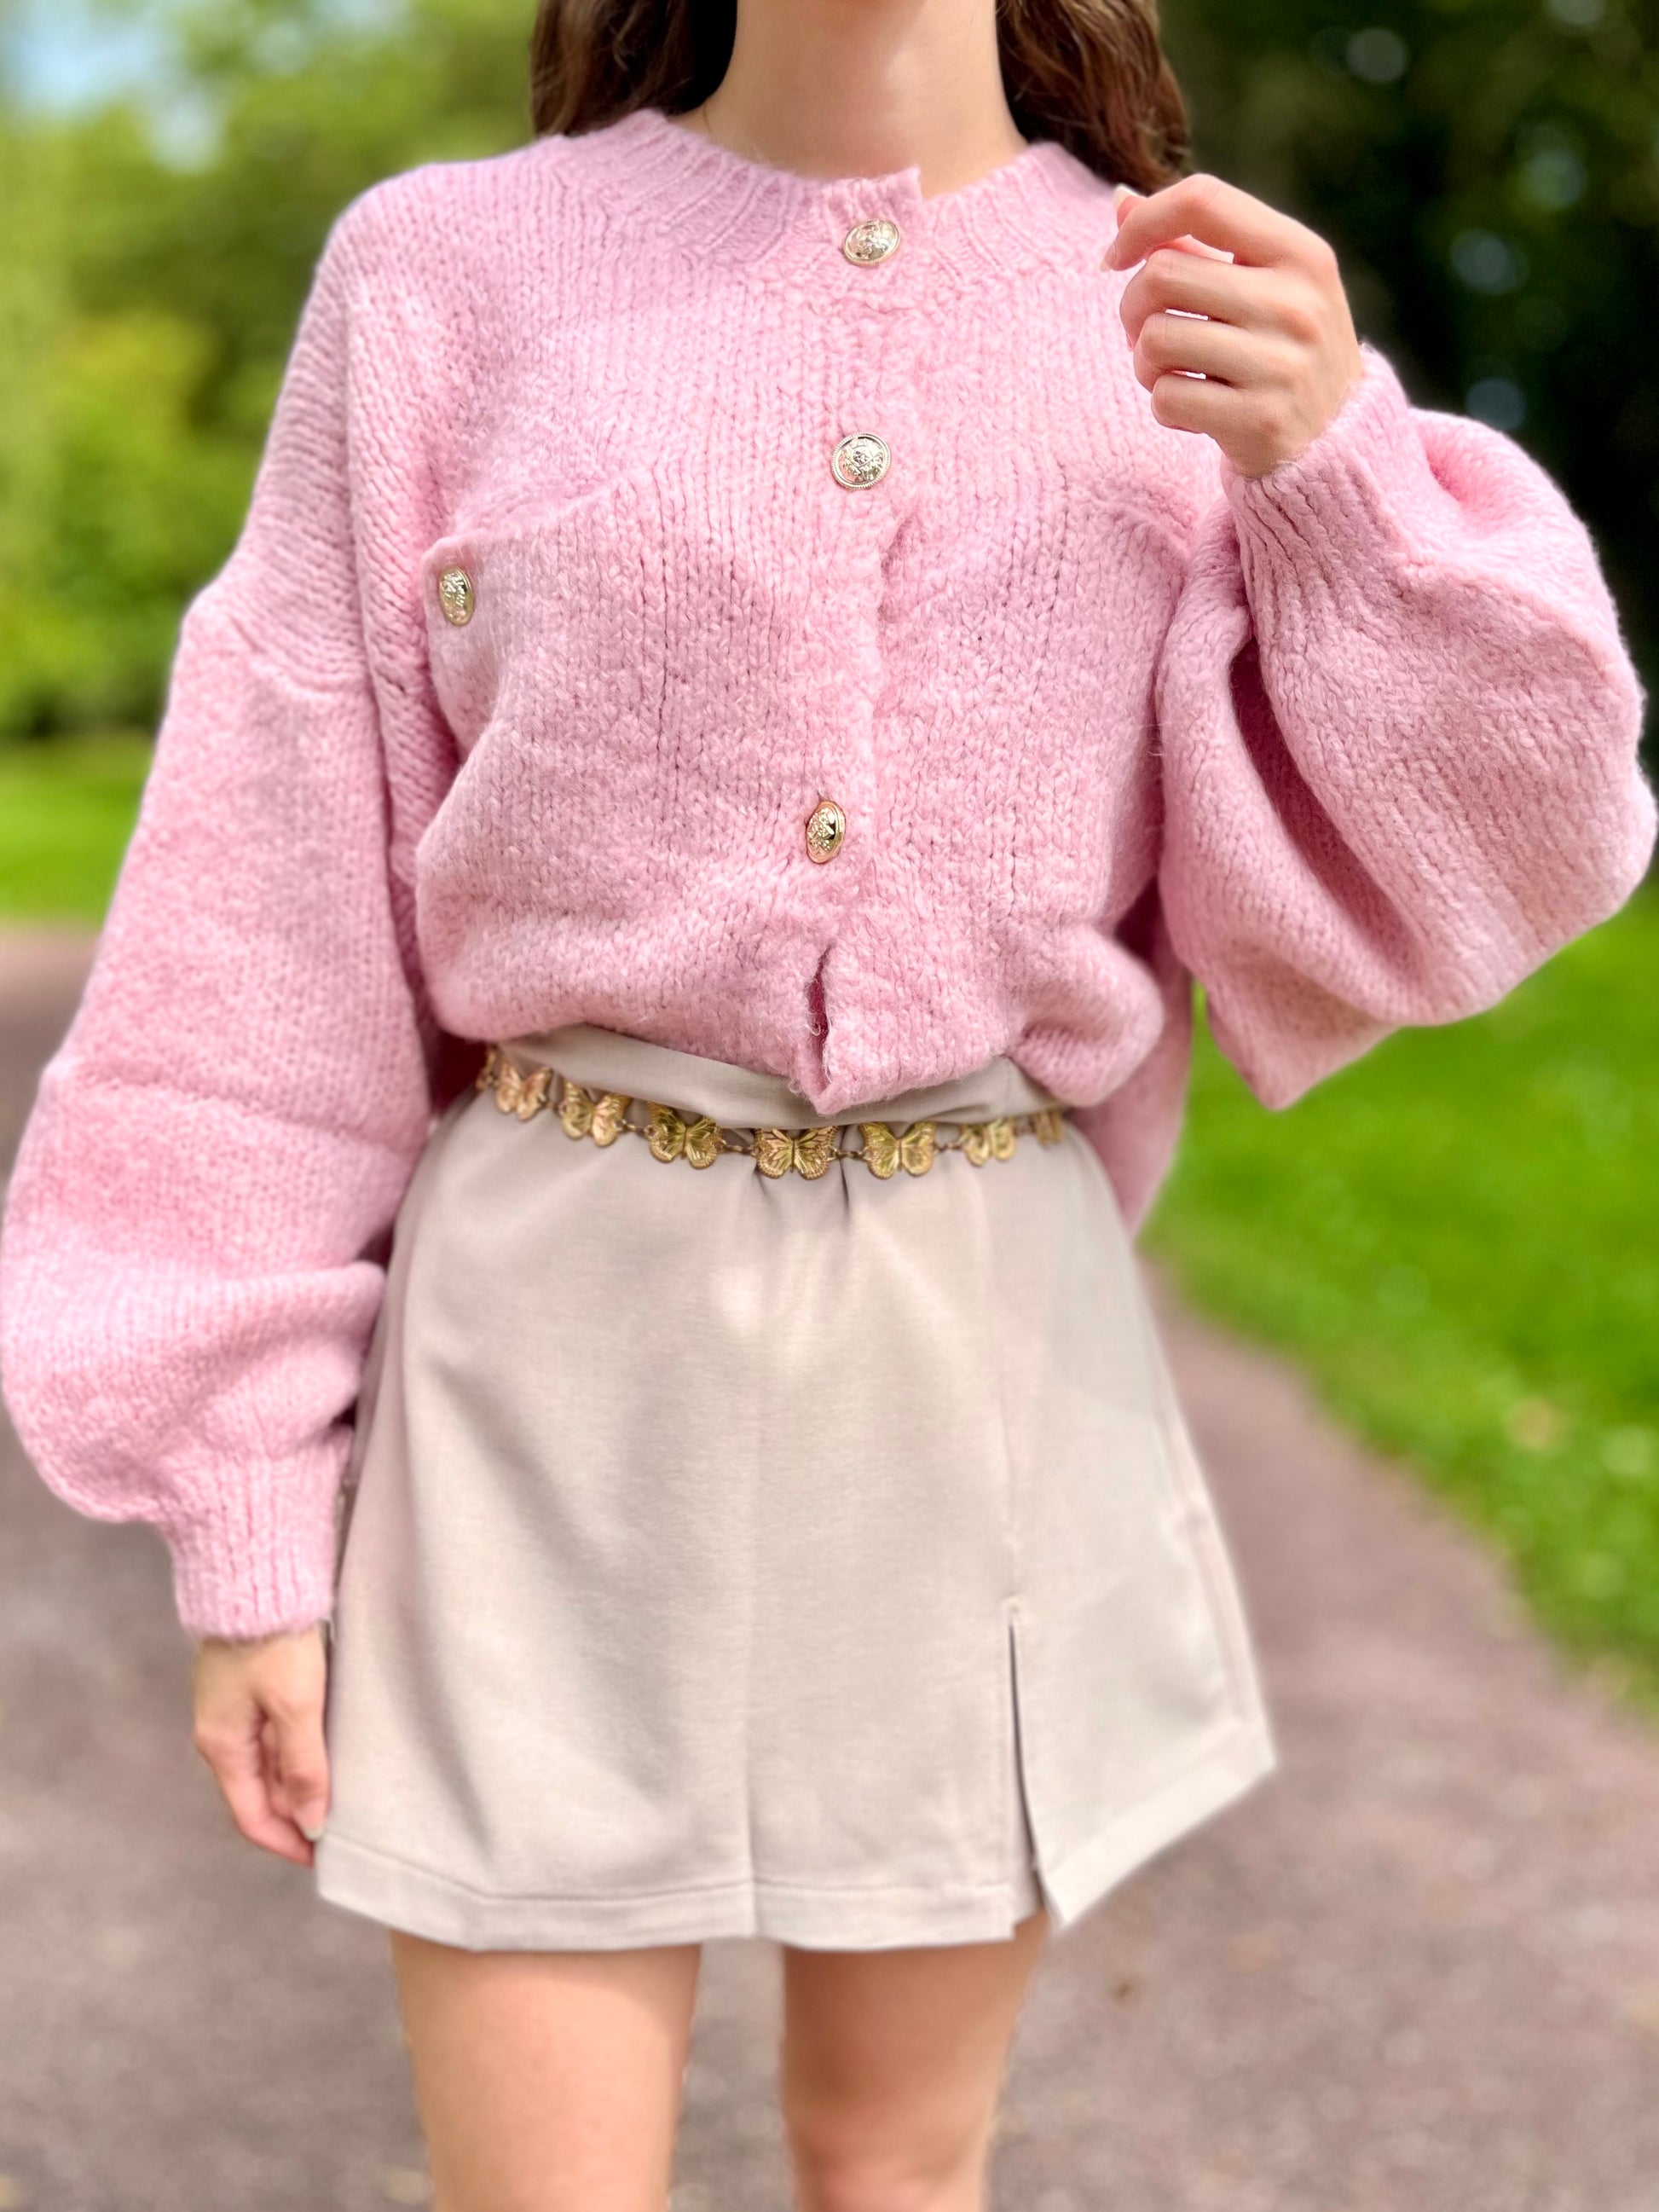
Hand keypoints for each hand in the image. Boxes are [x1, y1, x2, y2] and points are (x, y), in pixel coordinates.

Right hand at [191, 1622, 329, 1864]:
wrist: (257, 1575)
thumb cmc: (273, 1639)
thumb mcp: (295, 1706)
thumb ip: (303, 1766)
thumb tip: (311, 1822)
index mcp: (223, 1745)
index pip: (252, 1816)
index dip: (287, 1842)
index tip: (322, 1857)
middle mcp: (223, 1733)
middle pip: (260, 1793)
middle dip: (296, 1815)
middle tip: (342, 1829)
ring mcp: (235, 1709)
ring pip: (269, 1765)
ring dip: (300, 1784)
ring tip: (343, 1796)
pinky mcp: (252, 1686)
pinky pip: (274, 1735)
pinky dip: (299, 1753)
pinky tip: (329, 1752)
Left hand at [1102, 172, 1364, 477]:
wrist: (1334, 439)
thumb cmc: (1280, 347)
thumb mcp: (1262, 283)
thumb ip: (1195, 243)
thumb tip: (1120, 202)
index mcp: (1301, 252)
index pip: (1204, 200)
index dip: (1145, 222)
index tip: (1118, 257)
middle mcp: (1294, 303)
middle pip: (1162, 273)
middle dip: (1132, 305)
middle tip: (1144, 329)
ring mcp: (1280, 364)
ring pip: (1155, 338)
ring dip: (1143, 361)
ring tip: (1170, 370)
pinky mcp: (1258, 420)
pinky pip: (1165, 398)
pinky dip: (1163, 405)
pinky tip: (1193, 407)